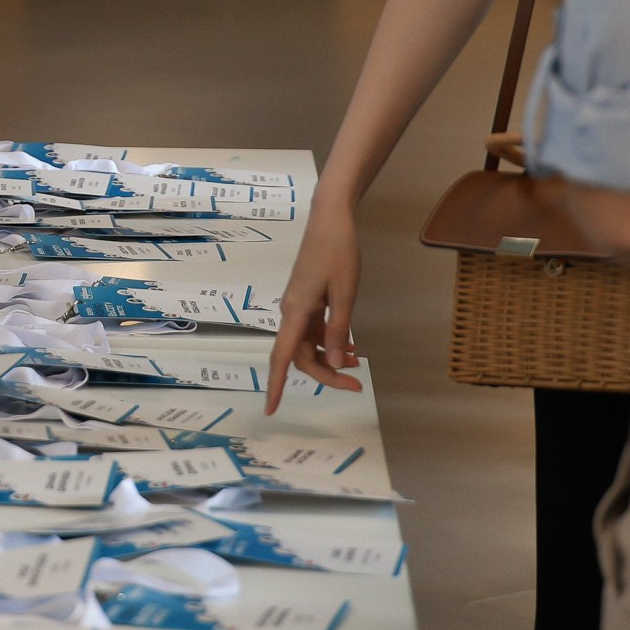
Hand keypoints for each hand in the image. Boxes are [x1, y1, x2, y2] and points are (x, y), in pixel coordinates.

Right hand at [264, 206, 363, 414]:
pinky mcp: (306, 300)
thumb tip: (335, 363)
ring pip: (309, 344)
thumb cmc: (338, 252)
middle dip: (327, 373)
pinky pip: (314, 330)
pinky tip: (351, 344)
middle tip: (357, 383)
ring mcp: (298, 306)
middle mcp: (291, 312)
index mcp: (296, 312)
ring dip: (330, 357)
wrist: (330, 219)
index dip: (276, 385)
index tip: (271, 410)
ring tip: (359, 363)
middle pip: (301, 356)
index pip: (282, 357)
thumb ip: (339, 330)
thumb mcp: (345, 293)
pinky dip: (331, 341)